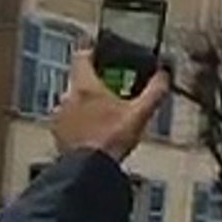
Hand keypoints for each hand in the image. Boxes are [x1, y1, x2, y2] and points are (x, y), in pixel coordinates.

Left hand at [51, 48, 169, 160]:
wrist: (89, 170)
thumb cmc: (111, 140)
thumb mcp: (140, 114)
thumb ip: (154, 92)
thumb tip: (163, 76)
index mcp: (85, 86)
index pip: (81, 56)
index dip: (92, 51)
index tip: (100, 52)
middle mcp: (67, 97)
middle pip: (79, 80)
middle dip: (96, 83)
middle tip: (113, 91)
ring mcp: (60, 115)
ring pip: (73, 101)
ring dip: (87, 104)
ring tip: (106, 115)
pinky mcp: (58, 133)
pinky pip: (69, 120)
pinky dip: (80, 122)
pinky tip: (95, 131)